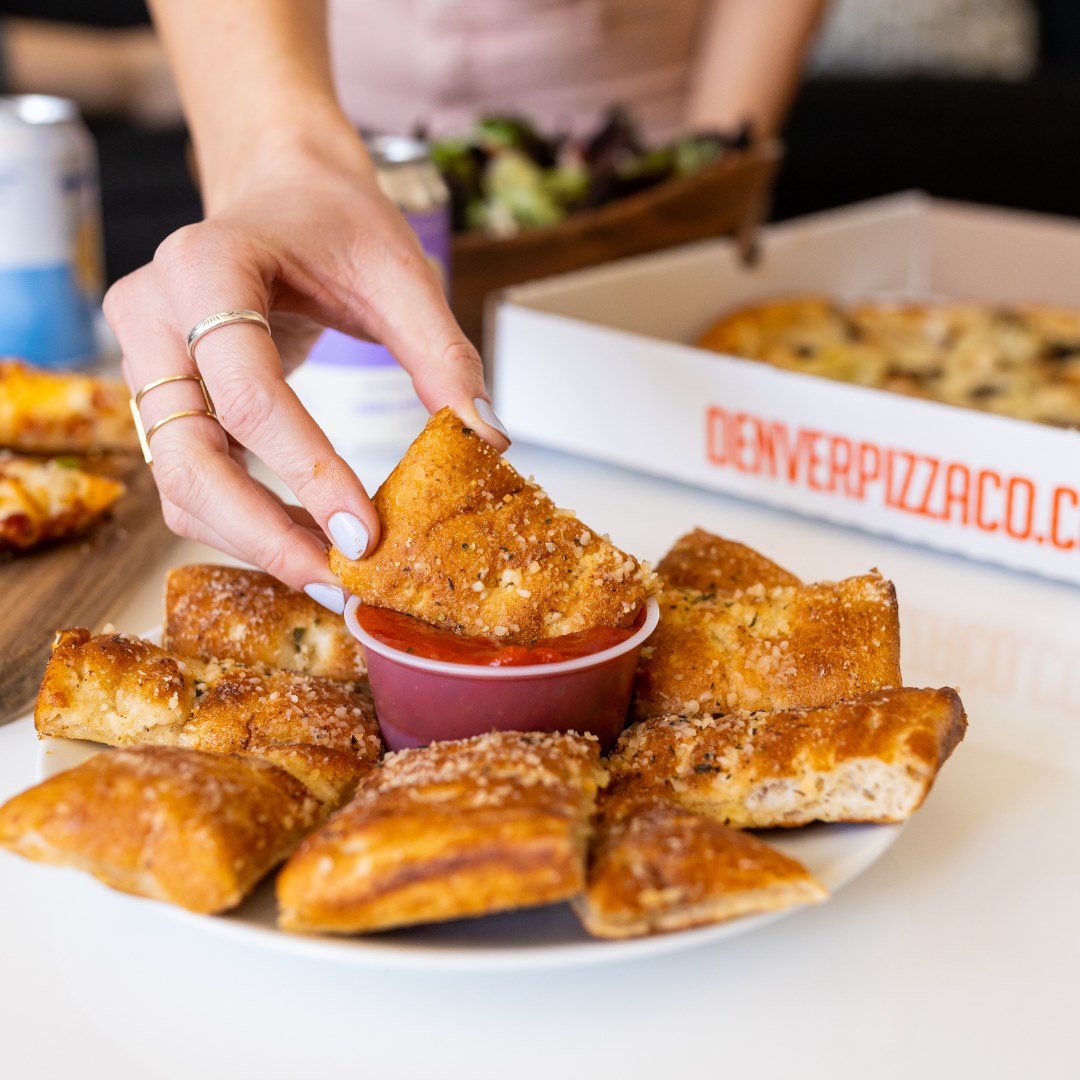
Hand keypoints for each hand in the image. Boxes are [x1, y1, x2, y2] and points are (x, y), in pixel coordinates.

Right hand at [105, 132, 509, 611]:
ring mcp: (143, 362)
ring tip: (332, 573)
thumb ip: (442, 353)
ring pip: (178, 483)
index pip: (247, 392)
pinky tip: (307, 539)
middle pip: (186, 458)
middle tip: (339, 583)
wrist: (277, 190)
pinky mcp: (160, 398)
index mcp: (206, 268)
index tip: (367, 532)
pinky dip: (243, 521)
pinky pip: (189, 478)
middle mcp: (153, 317)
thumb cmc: (335, 220)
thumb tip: (486, 442)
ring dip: (252, 540)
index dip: (307, 471)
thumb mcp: (399, 270)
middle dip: (263, 534)